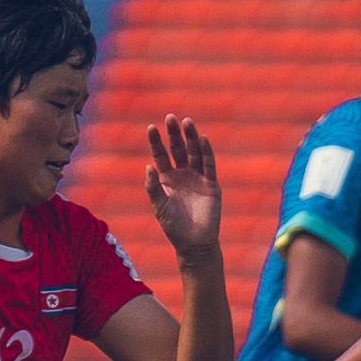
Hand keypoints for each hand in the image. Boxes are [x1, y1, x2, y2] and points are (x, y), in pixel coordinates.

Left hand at [144, 115, 222, 266]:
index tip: (151, 127)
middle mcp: (182, 174)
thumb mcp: (159, 206)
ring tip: (187, 122)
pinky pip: (209, 165)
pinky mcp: (212, 184)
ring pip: (194, 152)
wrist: (194, 243)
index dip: (156, 141)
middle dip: (174, 133)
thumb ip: (153, 187)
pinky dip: (206, 152)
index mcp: (167, 178)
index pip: (160, 154)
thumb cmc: (174, 226)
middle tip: (170, 117)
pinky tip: (202, 139)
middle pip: (178, 148)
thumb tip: (148, 166)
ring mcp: (197, 178)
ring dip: (191, 137)